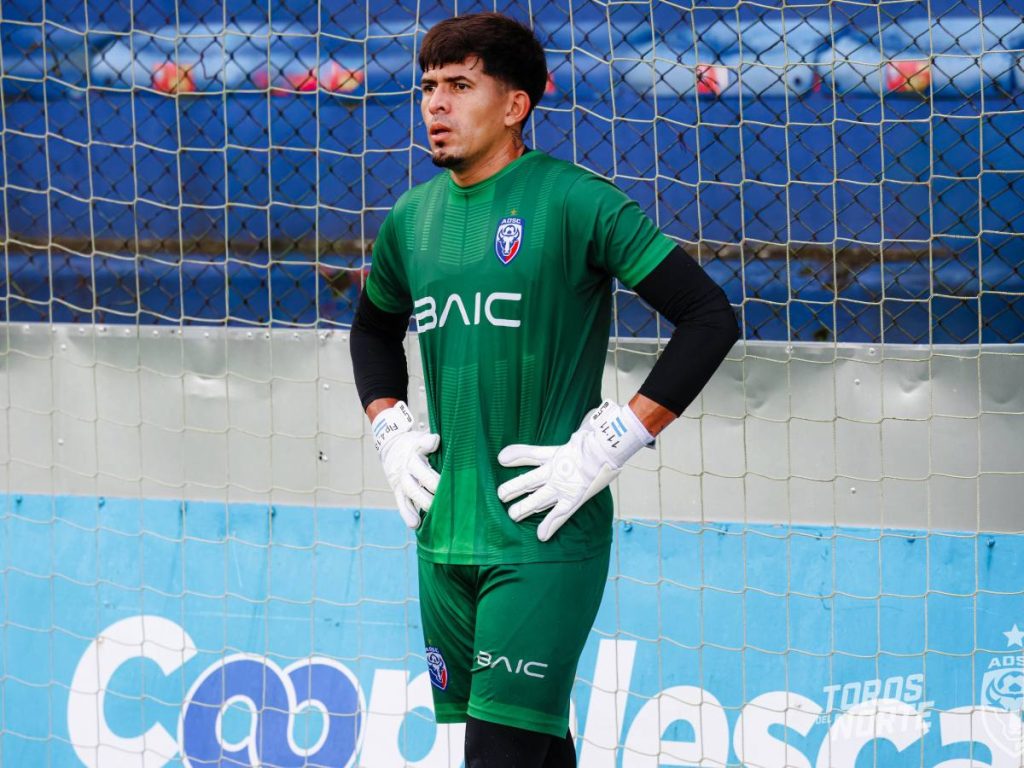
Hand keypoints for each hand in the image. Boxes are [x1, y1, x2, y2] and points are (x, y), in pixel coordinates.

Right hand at [372, 401, 439, 528]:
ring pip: (411, 491)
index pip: (422, 444)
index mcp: (415, 449)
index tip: (434, 443)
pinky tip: (414, 524)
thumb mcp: (420, 437)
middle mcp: (408, 465)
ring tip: (432, 510)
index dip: (428, 444)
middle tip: (446, 491)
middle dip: (433, 483)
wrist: (390, 448)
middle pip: (420, 473)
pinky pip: (402, 503)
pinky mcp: (398, 490)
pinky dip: (408, 514)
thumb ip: (428, 441)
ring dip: (422, 501)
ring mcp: (402, 479)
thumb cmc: (414, 445)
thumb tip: (435, 440)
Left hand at [496, 400, 652, 541]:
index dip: (516, 455)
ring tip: (512, 516)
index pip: (531, 454)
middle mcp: (556, 471)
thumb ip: (587, 423)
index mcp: (558, 454)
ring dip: (524, 508)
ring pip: (538, 500)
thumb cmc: (601, 435)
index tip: (502, 458)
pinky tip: (542, 536)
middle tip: (500, 495)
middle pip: (529, 481)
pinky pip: (560, 515)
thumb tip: (593, 414)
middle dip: (514, 488)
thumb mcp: (589, 424)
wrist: (609, 446)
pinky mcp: (574, 497)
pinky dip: (551, 525)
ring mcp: (563, 486)